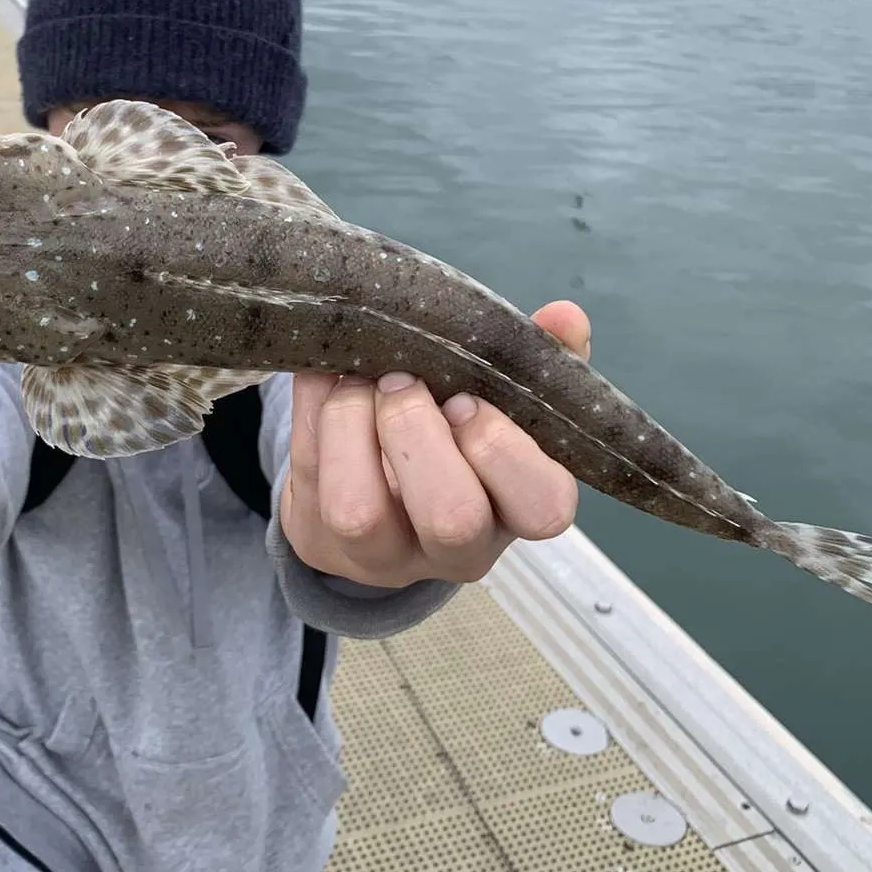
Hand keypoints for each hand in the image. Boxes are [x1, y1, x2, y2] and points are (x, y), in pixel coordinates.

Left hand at [281, 301, 590, 588]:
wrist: (379, 483)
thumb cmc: (459, 434)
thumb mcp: (506, 400)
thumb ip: (536, 360)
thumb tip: (564, 316)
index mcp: (517, 511)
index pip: (542, 506)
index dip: (502, 449)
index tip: (466, 398)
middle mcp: (456, 549)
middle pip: (451, 518)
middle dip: (417, 431)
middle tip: (402, 380)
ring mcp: (382, 555)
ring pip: (359, 513)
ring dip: (352, 424)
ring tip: (359, 381)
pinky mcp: (320, 539)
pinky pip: (307, 475)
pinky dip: (311, 408)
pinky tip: (324, 373)